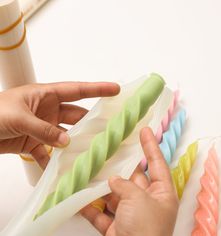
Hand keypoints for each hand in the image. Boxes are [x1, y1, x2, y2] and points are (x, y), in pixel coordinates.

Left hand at [0, 82, 119, 167]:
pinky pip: (50, 152)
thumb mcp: (18, 117)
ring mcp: (43, 127)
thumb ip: (44, 130)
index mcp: (46, 95)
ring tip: (89, 152)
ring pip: (65, 135)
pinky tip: (61, 171)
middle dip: (91, 122)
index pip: (77, 90)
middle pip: (75, 116)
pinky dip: (55, 161)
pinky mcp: (35, 142)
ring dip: (74, 144)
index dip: (97, 89)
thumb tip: (66, 143)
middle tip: (108, 129)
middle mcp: (48, 110)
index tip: (114, 89)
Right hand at [81, 127, 178, 235]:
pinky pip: (102, 213)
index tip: (145, 130)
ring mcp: (131, 215)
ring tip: (91, 169)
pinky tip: (78, 198)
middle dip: (121, 166)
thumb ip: (125, 185)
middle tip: (111, 149)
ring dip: (102, 187)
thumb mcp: (138, 200)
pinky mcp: (116, 227)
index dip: (151, 146)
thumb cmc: (146, 229)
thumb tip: (113, 180)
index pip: (157, 163)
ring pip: (115, 195)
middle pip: (132, 178)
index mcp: (161, 194)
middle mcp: (147, 203)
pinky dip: (91, 207)